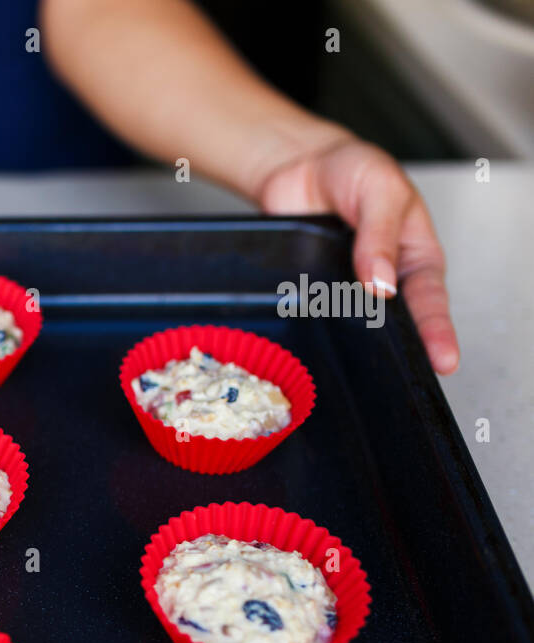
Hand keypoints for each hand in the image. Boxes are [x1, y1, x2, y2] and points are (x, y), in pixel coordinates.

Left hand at [256, 137, 458, 373]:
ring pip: (354, 323)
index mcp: (415, 254)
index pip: (431, 300)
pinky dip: (317, 325)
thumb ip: (380, 235)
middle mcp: (384, 277)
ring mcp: (346, 286)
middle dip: (403, 350)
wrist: (299, 166)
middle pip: (396, 322)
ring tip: (362, 369)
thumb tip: (382, 284)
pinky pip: (316, 312)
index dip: (438, 332)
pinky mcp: (313, 289)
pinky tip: (316, 341)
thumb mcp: (379, 190)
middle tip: (405, 375)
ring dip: (357, 342)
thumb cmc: (353, 169)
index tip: (444, 359)